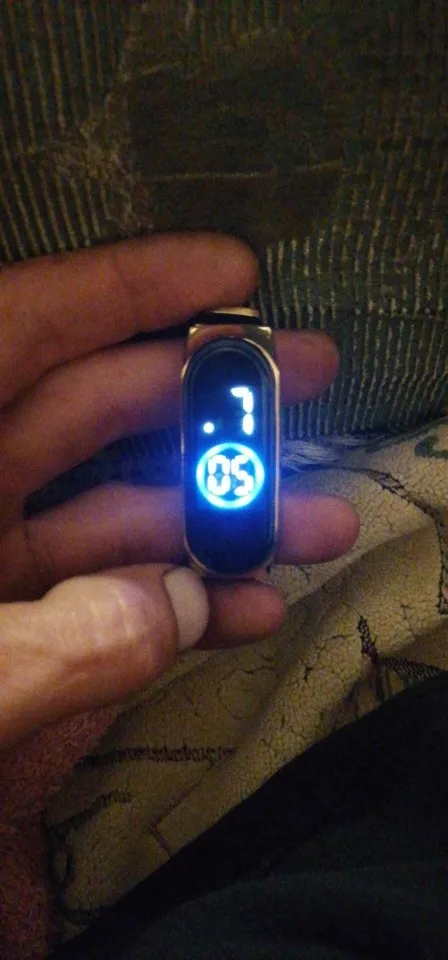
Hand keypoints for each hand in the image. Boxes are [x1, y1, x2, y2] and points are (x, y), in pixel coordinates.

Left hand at [0, 234, 358, 748]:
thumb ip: (53, 646)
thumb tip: (176, 608)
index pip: (27, 325)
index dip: (133, 286)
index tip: (238, 274)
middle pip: (88, 408)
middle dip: (208, 393)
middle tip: (313, 375)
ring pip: (107, 510)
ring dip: (214, 515)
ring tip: (324, 521)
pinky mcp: (7, 628)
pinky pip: (92, 597)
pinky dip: (168, 602)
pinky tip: (248, 610)